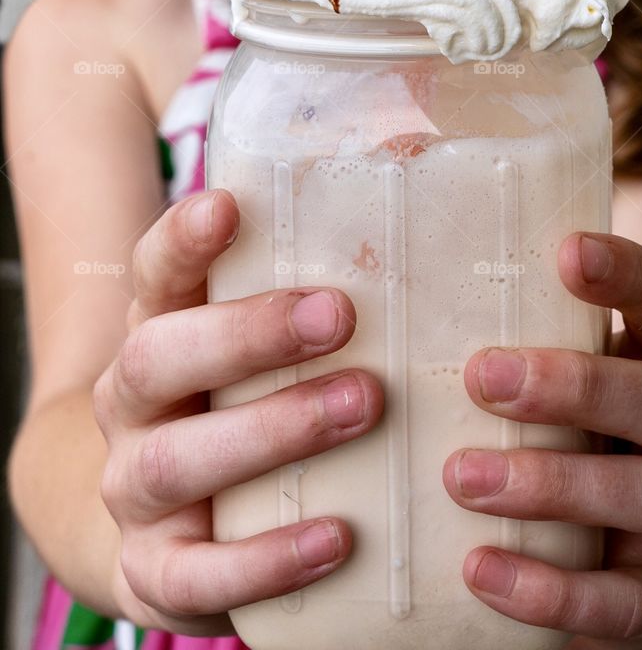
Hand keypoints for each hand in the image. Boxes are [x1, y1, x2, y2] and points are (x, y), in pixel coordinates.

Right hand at [92, 189, 382, 633]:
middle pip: (159, 356)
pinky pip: (198, 573)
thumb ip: (309, 284)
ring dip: (273, 430)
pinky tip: (337, 535)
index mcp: (156, 330)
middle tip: (340, 314)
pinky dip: (266, 558)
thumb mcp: (253, 344)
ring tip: (362, 405)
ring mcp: (134, 490)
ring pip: (178, 460)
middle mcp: (132, 404)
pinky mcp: (155, 572)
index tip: (229, 205)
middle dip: (248, 334)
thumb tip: (410, 167)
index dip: (183, 238)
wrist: (162, 526)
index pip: (154, 272)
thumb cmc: (235, 404)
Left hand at [442, 232, 641, 647]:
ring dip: (556, 484)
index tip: (568, 252)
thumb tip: (393, 215)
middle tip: (483, 377)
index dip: (629, 275)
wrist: (609, 545)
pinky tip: (481, 568)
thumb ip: (508, 303)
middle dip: (578, 387)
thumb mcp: (555, 355)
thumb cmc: (565, 418)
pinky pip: (625, 602)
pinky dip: (553, 589)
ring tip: (463, 477)